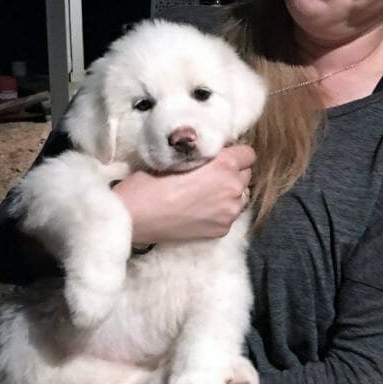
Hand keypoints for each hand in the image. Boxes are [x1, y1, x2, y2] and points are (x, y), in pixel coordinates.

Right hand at [112, 143, 254, 245]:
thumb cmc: (148, 184)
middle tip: (210, 175)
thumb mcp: (176, 158)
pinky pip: (229, 215)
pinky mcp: (221, 230)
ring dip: (228, 193)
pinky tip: (199, 210)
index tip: (218, 157)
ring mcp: (229, 212)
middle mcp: (233, 188)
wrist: (134, 218)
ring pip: (241, 196)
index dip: (233, 153)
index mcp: (224, 165)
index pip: (248, 154)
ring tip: (205, 194)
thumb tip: (208, 156)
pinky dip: (220, 211)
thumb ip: (201, 157)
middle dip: (232, 173)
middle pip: (246, 175)